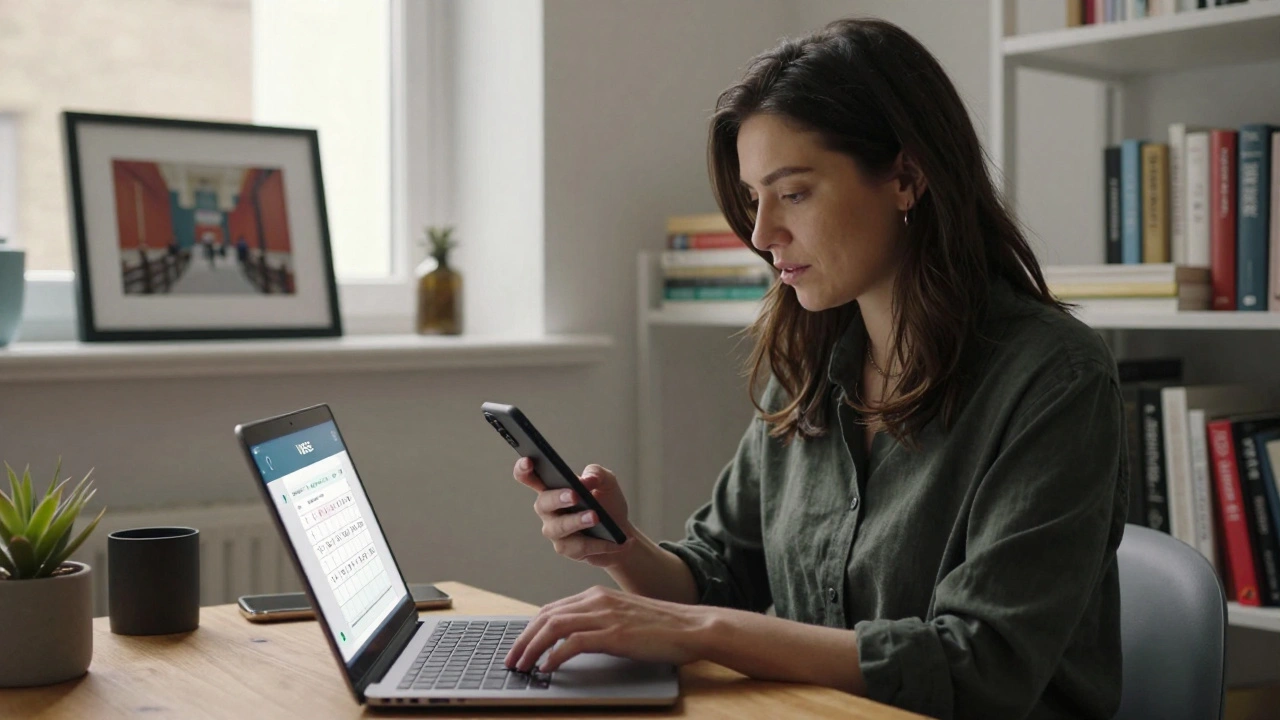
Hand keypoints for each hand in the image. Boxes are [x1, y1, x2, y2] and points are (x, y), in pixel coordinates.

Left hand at [504, 586, 712, 672]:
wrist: (692, 626)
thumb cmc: (662, 627)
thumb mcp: (624, 617)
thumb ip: (600, 622)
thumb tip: (575, 640)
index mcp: (597, 595)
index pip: (552, 609)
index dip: (531, 628)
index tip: (520, 646)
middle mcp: (597, 601)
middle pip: (546, 616)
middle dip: (523, 639)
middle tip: (511, 659)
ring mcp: (605, 616)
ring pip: (554, 627)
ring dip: (532, 648)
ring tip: (522, 666)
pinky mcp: (614, 634)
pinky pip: (574, 643)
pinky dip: (555, 656)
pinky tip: (547, 668)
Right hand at [513, 459, 634, 567]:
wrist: (621, 533)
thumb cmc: (608, 504)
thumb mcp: (607, 483)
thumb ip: (597, 474)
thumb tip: (587, 479)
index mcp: (553, 487)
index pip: (530, 477)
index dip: (524, 470)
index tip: (528, 461)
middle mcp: (549, 509)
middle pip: (542, 503)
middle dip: (557, 498)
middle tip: (575, 495)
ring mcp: (555, 530)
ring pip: (559, 527)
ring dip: (577, 521)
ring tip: (596, 517)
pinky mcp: (566, 549)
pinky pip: (579, 546)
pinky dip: (600, 543)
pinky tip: (617, 541)